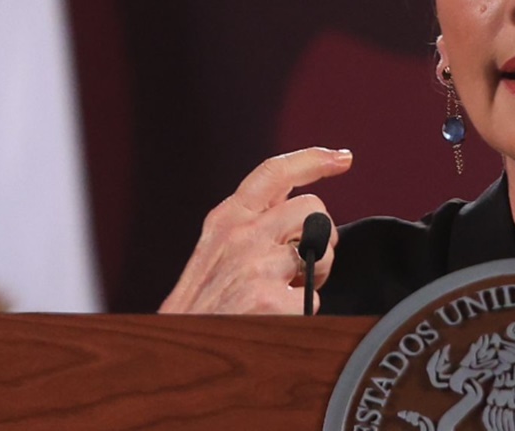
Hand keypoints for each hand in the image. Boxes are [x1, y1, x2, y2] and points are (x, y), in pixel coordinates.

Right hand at [159, 147, 351, 313]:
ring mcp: (256, 267)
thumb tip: (298, 214)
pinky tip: (277, 318)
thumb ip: (250, 227)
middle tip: (307, 263)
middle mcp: (241, 236)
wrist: (172, 355)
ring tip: (288, 291)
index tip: (341, 158)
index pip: (274, 172)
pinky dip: (304, 311)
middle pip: (313, 208)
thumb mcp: (215, 254)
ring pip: (322, 250)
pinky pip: (315, 297)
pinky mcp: (270, 300)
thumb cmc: (201, 309)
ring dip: (319, 273)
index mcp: (225, 220)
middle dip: (322, 234)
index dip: (314, 159)